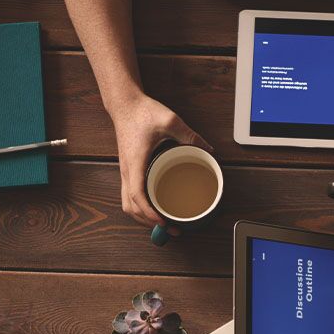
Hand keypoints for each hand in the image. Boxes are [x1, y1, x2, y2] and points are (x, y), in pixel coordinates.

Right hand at [110, 93, 210, 233]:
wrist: (125, 105)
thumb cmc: (142, 112)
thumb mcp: (170, 120)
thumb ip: (189, 135)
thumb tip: (208, 150)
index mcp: (135, 162)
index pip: (137, 195)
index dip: (149, 212)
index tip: (162, 221)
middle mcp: (127, 171)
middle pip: (130, 207)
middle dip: (148, 222)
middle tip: (171, 228)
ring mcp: (126, 173)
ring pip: (127, 205)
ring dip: (142, 218)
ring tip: (163, 224)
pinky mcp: (128, 172)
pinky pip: (130, 197)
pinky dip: (140, 208)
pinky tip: (154, 209)